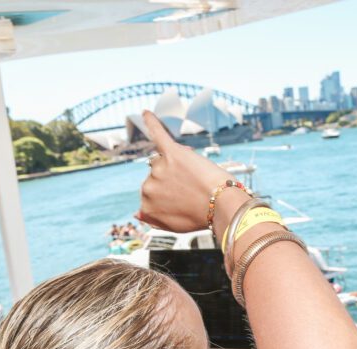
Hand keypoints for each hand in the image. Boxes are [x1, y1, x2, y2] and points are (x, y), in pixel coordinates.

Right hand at [139, 111, 234, 232]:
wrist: (220, 205)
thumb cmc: (199, 216)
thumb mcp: (173, 226)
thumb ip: (153, 219)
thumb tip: (136, 213)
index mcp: (146, 206)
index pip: (154, 195)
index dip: (172, 196)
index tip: (185, 202)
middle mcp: (147, 188)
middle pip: (158, 177)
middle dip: (174, 180)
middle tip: (193, 190)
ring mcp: (159, 169)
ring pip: (163, 161)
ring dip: (177, 166)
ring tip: (195, 178)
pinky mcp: (171, 152)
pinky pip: (158, 134)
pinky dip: (152, 122)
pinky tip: (146, 113)